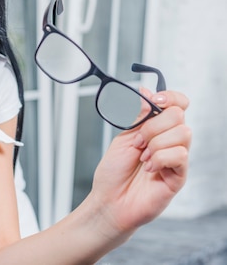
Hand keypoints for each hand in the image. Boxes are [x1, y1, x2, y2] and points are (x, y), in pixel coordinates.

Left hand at [90, 90, 190, 235]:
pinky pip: (179, 155)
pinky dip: (160, 159)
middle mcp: (170, 140)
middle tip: (138, 142)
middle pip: (178, 115)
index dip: (170, 97)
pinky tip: (150, 168)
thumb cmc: (114, 171)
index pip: (177, 104)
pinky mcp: (179, 175)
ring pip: (182, 133)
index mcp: (157, 128)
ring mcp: (176, 158)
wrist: (109, 200)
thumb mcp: (123, 137)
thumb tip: (146, 91)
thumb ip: (137, 116)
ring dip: (155, 143)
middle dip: (153, 126)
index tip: (155, 100)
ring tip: (143, 157)